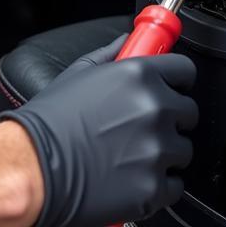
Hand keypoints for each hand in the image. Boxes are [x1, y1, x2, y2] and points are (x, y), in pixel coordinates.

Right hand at [0, 38, 197, 226]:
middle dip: (170, 117)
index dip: (176, 79)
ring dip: (163, 150)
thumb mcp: (78, 72)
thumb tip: (128, 41)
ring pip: (182, 148)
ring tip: (128, 151)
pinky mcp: (155, 185)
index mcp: (138, 75)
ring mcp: (158, 149)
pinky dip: (157, 181)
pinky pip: (174, 183)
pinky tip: (130, 173)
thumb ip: (110, 54)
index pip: (184, 70)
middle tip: (140, 123)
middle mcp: (154, 108)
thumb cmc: (52, 118)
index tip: (170, 85)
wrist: (37, 163)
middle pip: (188, 111)